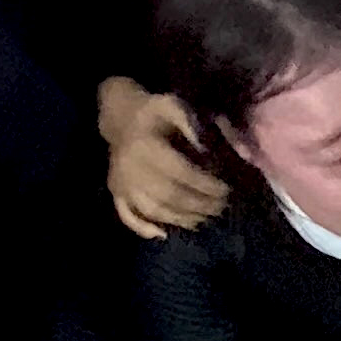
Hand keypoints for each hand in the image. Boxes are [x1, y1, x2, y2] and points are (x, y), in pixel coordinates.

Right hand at [100, 76, 227, 240]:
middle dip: (199, 205)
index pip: (181, 173)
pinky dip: (143, 228)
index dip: (206, 185)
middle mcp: (130, 168)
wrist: (119, 115)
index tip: (226, 190)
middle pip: (169, 195)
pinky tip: (163, 235)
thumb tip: (209, 152)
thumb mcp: (174, 106)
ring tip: (203, 219)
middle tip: (221, 208)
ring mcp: (120, 182)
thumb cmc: (153, 111)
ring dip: (180, 219)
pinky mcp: (115, 190)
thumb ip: (192, 125)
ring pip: (152, 209)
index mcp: (146, 146)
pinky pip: (126, 214)